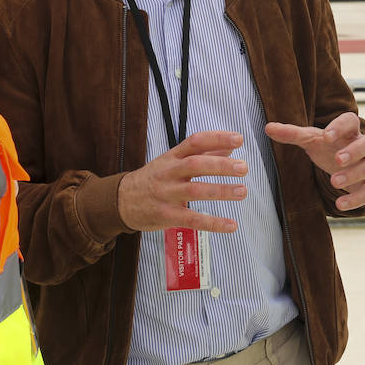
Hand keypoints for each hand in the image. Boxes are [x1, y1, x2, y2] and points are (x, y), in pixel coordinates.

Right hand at [118, 131, 248, 232]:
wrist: (121, 201)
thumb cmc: (153, 179)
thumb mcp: (173, 162)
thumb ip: (202, 155)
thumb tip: (230, 149)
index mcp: (172, 156)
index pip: (195, 142)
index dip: (217, 139)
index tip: (238, 139)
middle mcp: (169, 173)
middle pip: (195, 164)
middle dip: (221, 166)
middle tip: (243, 167)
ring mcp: (166, 194)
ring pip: (195, 191)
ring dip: (220, 191)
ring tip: (242, 191)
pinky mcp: (166, 216)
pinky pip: (191, 219)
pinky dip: (213, 223)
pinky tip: (231, 225)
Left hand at [265, 112, 364, 211]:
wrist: (348, 165)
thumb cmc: (329, 148)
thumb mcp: (311, 141)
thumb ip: (292, 134)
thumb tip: (267, 127)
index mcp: (349, 130)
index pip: (351, 121)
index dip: (341, 127)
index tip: (326, 136)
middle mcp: (364, 144)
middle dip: (354, 151)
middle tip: (337, 160)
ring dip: (355, 174)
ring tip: (334, 182)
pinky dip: (358, 198)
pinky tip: (340, 205)